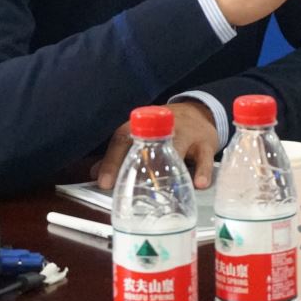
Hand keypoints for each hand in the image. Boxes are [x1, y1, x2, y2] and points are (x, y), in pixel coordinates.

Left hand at [94, 101, 220, 190]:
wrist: (198, 113)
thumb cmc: (165, 131)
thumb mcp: (144, 140)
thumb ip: (120, 157)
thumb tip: (95, 174)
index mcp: (142, 128)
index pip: (122, 140)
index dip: (111, 161)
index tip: (104, 182)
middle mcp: (161, 127)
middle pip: (149, 142)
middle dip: (139, 164)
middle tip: (133, 186)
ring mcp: (185, 133)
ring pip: (177, 145)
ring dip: (172, 165)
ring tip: (167, 187)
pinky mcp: (205, 142)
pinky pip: (205, 157)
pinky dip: (203, 171)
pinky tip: (200, 184)